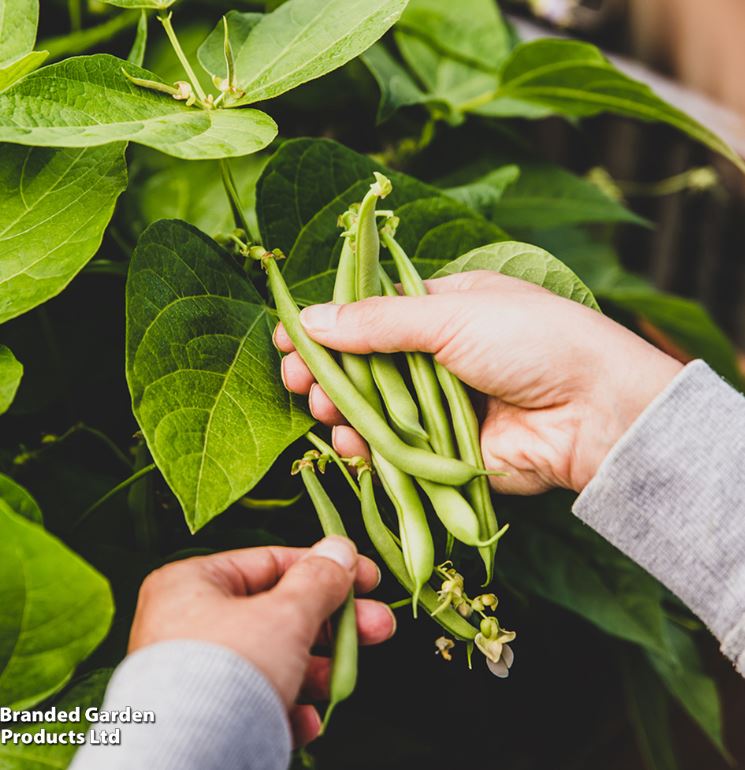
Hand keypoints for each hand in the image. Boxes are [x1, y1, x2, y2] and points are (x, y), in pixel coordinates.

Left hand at [129, 537, 394, 746]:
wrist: (187, 761)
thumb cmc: (229, 671)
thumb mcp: (287, 614)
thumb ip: (319, 580)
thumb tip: (341, 549)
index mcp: (193, 583)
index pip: (272, 562)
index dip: (326, 567)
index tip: (367, 578)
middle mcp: (188, 623)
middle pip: (278, 611)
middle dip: (335, 623)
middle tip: (379, 626)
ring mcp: (195, 672)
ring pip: (272, 659)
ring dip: (318, 669)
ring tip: (348, 678)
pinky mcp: (204, 716)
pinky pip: (255, 701)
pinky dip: (287, 707)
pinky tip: (307, 720)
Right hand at [276, 271, 682, 493]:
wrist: (595, 411)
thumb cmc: (532, 342)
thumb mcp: (451, 315)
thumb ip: (378, 322)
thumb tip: (312, 318)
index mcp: (443, 309)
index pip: (370, 315)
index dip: (328, 326)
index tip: (288, 337)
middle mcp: (438, 356)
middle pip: (364, 365)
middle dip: (325, 372)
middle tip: (293, 378)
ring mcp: (440, 405)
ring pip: (374, 409)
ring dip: (340, 410)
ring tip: (320, 409)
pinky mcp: (445, 450)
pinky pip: (394, 449)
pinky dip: (367, 449)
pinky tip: (346, 443)